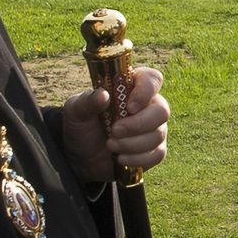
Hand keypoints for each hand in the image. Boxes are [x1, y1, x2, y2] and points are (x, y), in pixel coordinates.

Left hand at [60, 66, 167, 183]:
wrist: (81, 157)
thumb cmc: (81, 127)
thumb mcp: (76, 111)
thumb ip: (87, 101)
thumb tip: (103, 95)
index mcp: (131, 87)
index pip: (152, 79)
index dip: (146, 91)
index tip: (129, 107)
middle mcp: (147, 105)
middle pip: (162, 110)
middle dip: (138, 124)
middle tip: (115, 131)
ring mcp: (153, 128)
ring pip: (159, 134)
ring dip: (132, 144)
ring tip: (110, 145)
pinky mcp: (154, 149)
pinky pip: (158, 154)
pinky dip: (138, 158)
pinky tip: (120, 158)